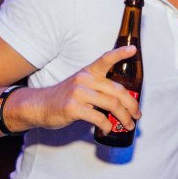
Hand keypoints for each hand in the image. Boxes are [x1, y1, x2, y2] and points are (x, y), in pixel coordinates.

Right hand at [26, 46, 141, 131]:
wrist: (40, 105)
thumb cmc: (66, 97)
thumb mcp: (81, 84)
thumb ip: (99, 88)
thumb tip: (124, 102)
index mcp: (89, 71)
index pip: (106, 59)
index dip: (120, 53)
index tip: (133, 50)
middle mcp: (84, 79)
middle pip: (117, 90)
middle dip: (132, 104)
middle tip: (137, 114)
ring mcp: (78, 93)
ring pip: (111, 104)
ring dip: (124, 117)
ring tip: (129, 124)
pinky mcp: (73, 108)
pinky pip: (98, 117)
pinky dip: (107, 125)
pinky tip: (109, 128)